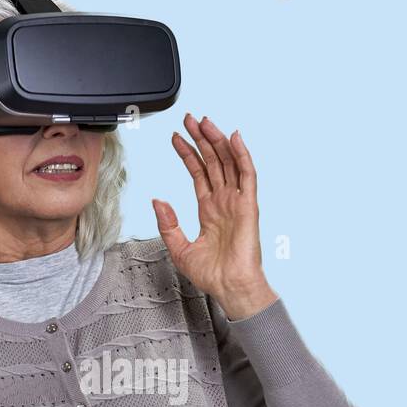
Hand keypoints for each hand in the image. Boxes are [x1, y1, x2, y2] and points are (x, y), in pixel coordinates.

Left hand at [151, 113, 277, 320]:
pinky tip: (233, 137)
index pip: (198, 173)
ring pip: (228, 162)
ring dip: (218, 140)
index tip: (176, 137)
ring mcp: (238, 201)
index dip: (187, 153)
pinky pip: (248, 174)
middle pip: (213, 161)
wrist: (230, 288)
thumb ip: (167, 223)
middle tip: (189, 119)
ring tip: (204, 122)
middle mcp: (224, 201)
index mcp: (209, 210)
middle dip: (201, 139)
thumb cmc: (211, 274)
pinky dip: (242, 154)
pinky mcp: (249, 206)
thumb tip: (157, 200)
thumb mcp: (179, 247)